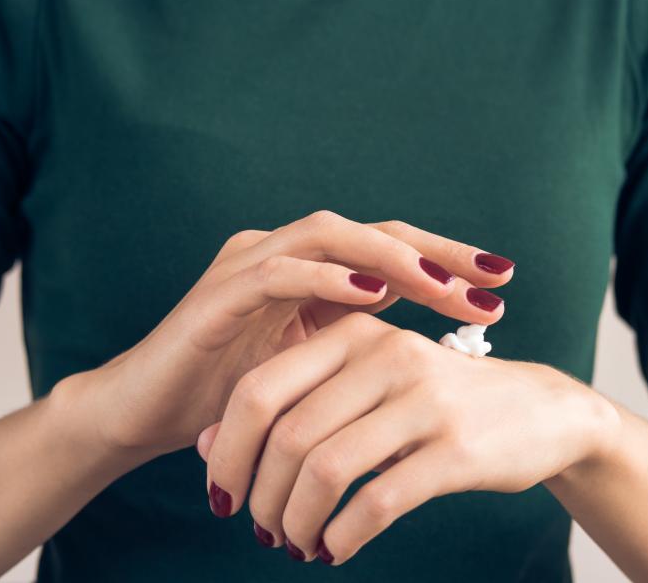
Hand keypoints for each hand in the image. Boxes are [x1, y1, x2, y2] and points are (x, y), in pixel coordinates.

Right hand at [59, 210, 514, 457]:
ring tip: (445, 283)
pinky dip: (327, 276)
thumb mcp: (310, 365)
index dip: (444, 261)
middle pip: (372, 233)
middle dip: (436, 252)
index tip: (500, 283)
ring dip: (393, 258)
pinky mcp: (219, 291)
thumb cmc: (231, 392)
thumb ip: (355, 339)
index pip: (387, 251)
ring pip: (331, 237)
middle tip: (495, 276)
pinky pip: (279, 271)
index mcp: (309, 269)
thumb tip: (423, 339)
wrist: (148, 412)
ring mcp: (249, 263)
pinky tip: (373, 291)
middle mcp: (282, 252)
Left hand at [197, 311, 620, 563]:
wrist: (542, 411)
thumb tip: (203, 446)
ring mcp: (423, 400)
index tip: (220, 493)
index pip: (260, 389)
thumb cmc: (435, 402)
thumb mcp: (364, 388)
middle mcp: (384, 355)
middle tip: (257, 528)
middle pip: (287, 434)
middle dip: (258, 493)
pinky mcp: (456, 448)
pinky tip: (334, 549)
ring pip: (325, 469)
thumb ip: (290, 406)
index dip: (227, 449)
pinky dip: (342, 535)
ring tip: (293, 542)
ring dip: (294, 519)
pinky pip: (378, 501)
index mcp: (353, 334)